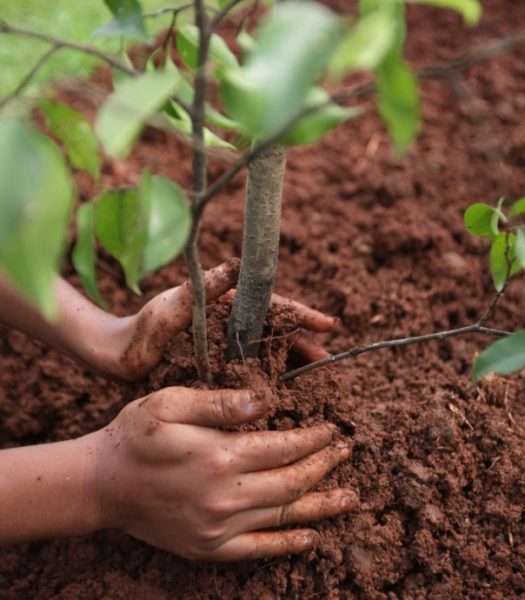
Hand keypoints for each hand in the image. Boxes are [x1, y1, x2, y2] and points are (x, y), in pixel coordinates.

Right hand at [92, 386, 356, 560]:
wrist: (101, 484)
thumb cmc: (136, 435)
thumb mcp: (171, 403)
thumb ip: (219, 403)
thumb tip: (265, 401)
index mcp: (218, 455)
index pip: (283, 446)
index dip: (313, 438)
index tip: (332, 429)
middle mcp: (224, 496)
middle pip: (291, 482)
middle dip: (324, 465)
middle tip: (346, 452)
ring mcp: (217, 527)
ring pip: (283, 516)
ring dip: (321, 505)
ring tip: (350, 497)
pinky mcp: (208, 547)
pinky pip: (258, 549)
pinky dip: (288, 543)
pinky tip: (312, 536)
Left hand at [118, 264, 337, 380]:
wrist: (120, 357)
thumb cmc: (143, 328)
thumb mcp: (173, 305)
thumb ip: (205, 287)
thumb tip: (238, 264)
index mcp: (226, 304)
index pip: (271, 306)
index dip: (301, 314)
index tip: (327, 325)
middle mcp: (231, 324)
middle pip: (275, 331)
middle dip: (303, 342)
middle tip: (327, 358)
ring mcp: (226, 347)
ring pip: (267, 352)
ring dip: (291, 362)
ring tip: (315, 378)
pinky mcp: (219, 368)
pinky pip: (251, 372)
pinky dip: (269, 379)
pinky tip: (284, 393)